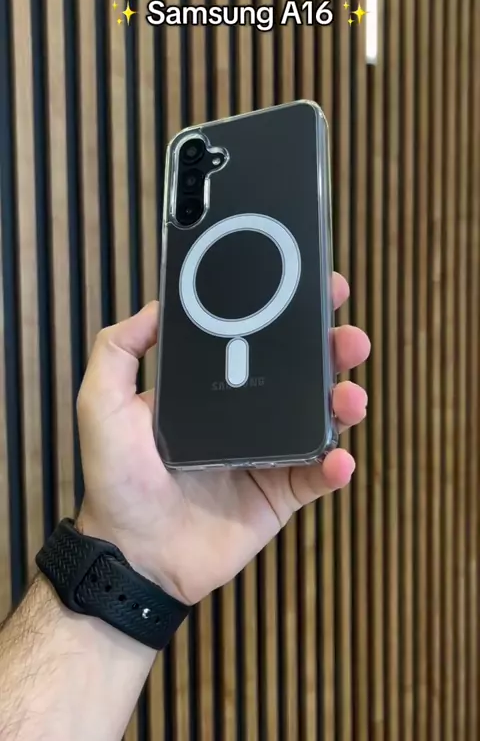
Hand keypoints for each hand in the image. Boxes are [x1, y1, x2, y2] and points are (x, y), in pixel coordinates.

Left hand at [76, 273, 369, 604]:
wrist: (133, 554)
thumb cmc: (115, 479)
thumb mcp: (102, 404)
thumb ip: (117, 350)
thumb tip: (157, 305)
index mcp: (213, 388)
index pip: (257, 340)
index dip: (289, 314)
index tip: (315, 288)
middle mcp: (246, 415)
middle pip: (302, 373)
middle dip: (333, 349)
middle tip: (350, 338)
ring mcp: (267, 454)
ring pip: (320, 420)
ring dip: (344, 403)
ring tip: (351, 398)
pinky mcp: (280, 494)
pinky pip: (317, 477)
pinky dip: (335, 467)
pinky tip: (339, 460)